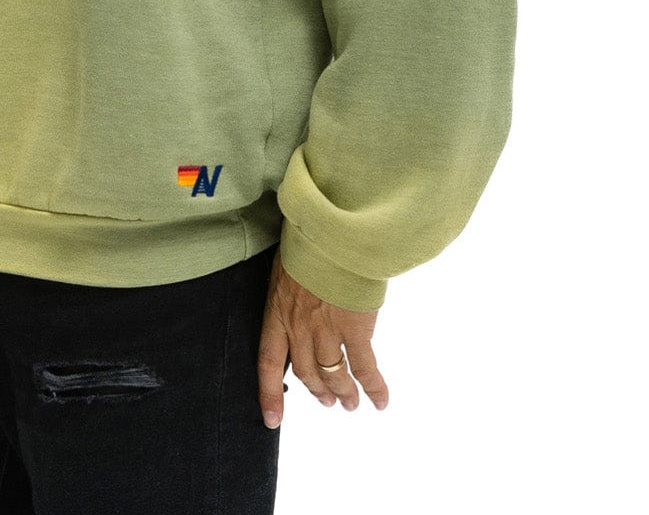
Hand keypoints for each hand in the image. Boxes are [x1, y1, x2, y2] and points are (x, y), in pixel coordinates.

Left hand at [257, 246, 388, 427]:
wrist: (332, 229)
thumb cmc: (310, 237)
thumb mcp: (287, 264)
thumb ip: (291, 288)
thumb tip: (300, 293)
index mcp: (278, 310)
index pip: (268, 361)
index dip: (269, 393)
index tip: (272, 419)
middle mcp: (299, 327)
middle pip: (305, 371)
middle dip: (316, 390)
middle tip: (326, 401)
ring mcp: (327, 330)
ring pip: (332, 374)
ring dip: (342, 392)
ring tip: (350, 403)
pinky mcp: (355, 329)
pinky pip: (364, 367)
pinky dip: (373, 387)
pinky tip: (380, 400)